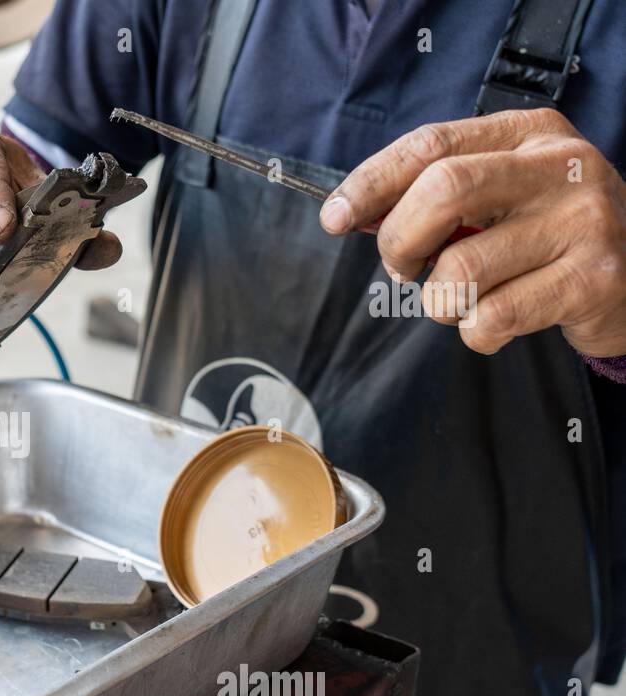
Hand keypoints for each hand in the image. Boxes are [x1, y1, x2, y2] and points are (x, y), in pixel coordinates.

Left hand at [320, 109, 625, 356]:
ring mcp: (583, 223)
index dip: (371, 183)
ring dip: (440, 300)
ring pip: (460, 270)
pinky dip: (475, 333)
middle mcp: (561, 168)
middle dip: (400, 240)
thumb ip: (432, 195)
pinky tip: (497, 320)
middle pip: (444, 191)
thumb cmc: (543, 236)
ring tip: (463, 298)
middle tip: (403, 267)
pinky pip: (491, 318)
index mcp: (529, 133)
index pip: (432, 144)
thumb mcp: (497, 194)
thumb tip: (349, 213)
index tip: (333, 218)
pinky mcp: (592, 281)